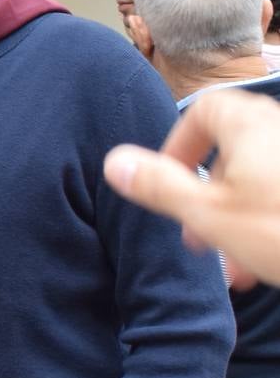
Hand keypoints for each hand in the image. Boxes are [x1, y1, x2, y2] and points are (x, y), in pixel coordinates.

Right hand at [105, 89, 279, 287]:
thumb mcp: (210, 214)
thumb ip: (160, 186)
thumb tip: (115, 161)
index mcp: (250, 126)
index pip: (203, 112)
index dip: (178, 146)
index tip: (171, 184)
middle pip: (234, 150)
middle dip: (210, 196)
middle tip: (200, 237)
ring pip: (263, 178)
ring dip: (241, 217)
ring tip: (239, 265)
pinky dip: (272, 218)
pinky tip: (269, 260)